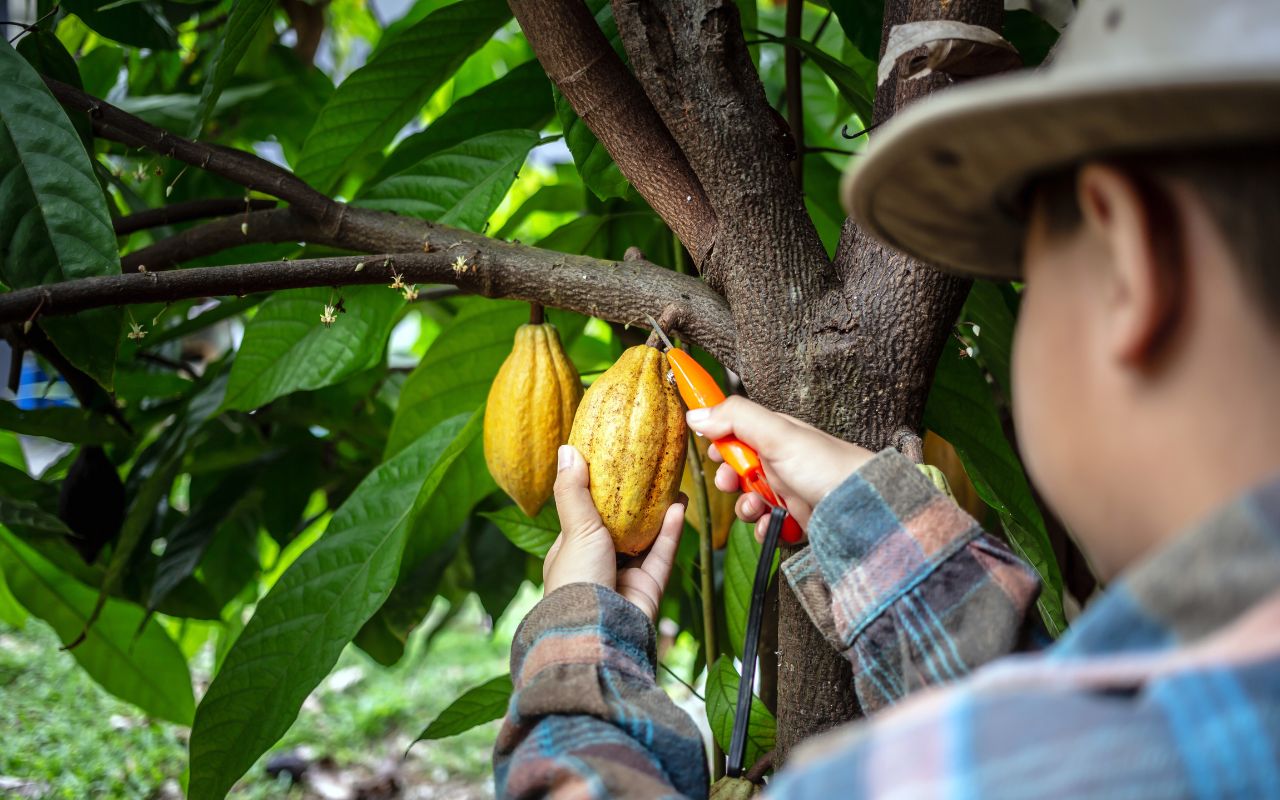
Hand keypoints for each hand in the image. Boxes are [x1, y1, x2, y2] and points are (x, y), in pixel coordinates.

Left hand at [542, 445, 685, 620]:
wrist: (596, 630)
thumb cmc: (576, 579)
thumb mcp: (573, 528)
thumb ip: (572, 491)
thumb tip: (567, 451)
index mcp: (572, 554)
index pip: (585, 518)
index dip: (599, 495)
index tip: (614, 469)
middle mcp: (597, 565)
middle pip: (620, 529)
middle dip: (636, 505)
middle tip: (650, 475)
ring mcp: (624, 578)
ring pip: (646, 541)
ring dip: (659, 515)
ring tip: (673, 487)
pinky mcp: (648, 589)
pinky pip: (661, 555)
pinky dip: (670, 532)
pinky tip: (680, 507)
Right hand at [685, 396, 873, 541]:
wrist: (862, 508)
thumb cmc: (827, 465)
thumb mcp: (778, 433)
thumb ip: (736, 418)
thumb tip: (696, 413)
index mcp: (775, 435)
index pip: (736, 432)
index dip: (720, 442)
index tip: (713, 452)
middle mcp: (780, 462)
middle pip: (737, 469)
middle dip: (729, 479)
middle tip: (731, 482)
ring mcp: (787, 491)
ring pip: (749, 500)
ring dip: (745, 506)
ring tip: (757, 506)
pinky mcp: (794, 520)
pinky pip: (766, 526)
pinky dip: (764, 528)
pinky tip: (773, 525)